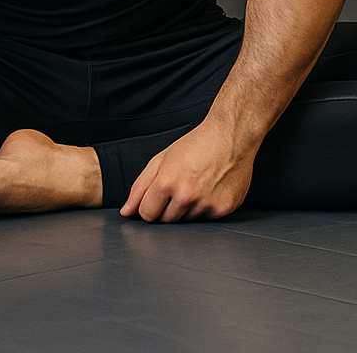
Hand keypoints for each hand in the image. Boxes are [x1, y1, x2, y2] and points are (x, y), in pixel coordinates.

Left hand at [120, 119, 256, 222]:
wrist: (230, 136)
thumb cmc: (195, 144)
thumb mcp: (161, 159)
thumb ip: (140, 187)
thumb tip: (126, 212)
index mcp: (167, 182)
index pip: (147, 214)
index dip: (149, 206)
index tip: (157, 196)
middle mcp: (186, 196)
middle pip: (166, 221)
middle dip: (167, 208)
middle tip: (179, 186)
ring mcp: (206, 204)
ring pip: (187, 220)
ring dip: (187, 208)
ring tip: (196, 184)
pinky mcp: (223, 209)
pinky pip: (206, 219)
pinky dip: (206, 207)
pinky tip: (210, 188)